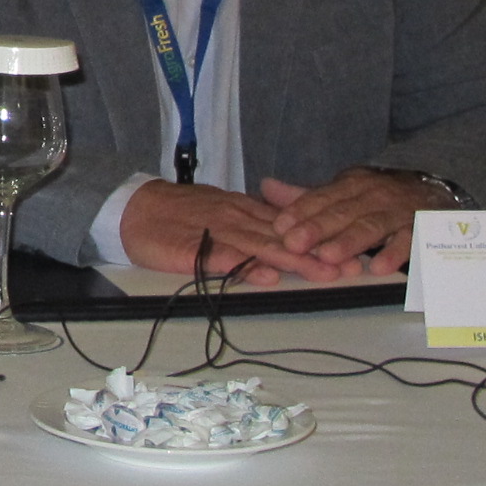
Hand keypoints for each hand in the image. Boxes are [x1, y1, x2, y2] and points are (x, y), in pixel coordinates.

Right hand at [119, 181, 351, 286]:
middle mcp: (237, 219)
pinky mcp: (194, 250)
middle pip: (285, 237)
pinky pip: (224, 258)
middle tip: (351, 268)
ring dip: (295, 261)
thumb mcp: (220, 211)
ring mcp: (217, 233)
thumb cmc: (176, 215)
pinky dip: (247, 267)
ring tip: (323, 273)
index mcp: (244, 210)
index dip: (322, 237)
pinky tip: (267, 277)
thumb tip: (282, 235)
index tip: (352, 252)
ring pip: (262, 247)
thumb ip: (250, 222)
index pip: (290, 224)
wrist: (133, 209)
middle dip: (320, 253)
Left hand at [256, 169, 444, 274]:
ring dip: (349, 242)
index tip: (279, 226)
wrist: (436, 192)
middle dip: (317, 227)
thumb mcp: (345, 192)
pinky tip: (379, 268)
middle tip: (293, 243)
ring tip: (327, 256)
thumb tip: (266, 187)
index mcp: (352, 185)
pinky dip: (395, 254)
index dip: (300, 211)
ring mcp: (397, 212)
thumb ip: (307, 196)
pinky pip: (408, 242)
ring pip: (371, 227)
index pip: (322, 197)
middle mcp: (374, 195)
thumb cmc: (379, 198)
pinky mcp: (420, 230)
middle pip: (342, 212)